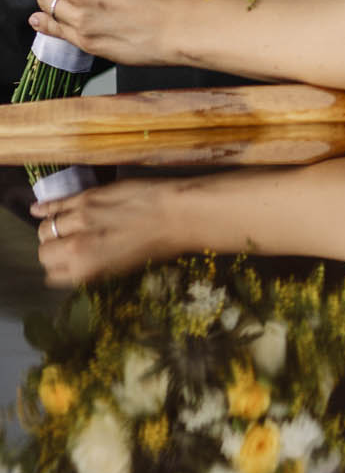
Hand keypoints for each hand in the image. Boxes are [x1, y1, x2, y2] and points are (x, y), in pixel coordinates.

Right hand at [31, 178, 182, 285]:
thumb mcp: (125, 268)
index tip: (64, 265)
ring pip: (46, 228)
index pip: (52, 276)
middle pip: (44, 252)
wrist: (177, 214)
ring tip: (61, 229)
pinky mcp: (86, 196)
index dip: (58, 270)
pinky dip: (44, 208)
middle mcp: (77, 248)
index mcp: (87, 271)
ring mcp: (79, 220)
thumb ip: (96, 267)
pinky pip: (55, 204)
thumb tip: (82, 263)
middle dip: (51, 251)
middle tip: (63, 247)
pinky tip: (39, 210)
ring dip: (50, 230)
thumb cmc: (159, 245)